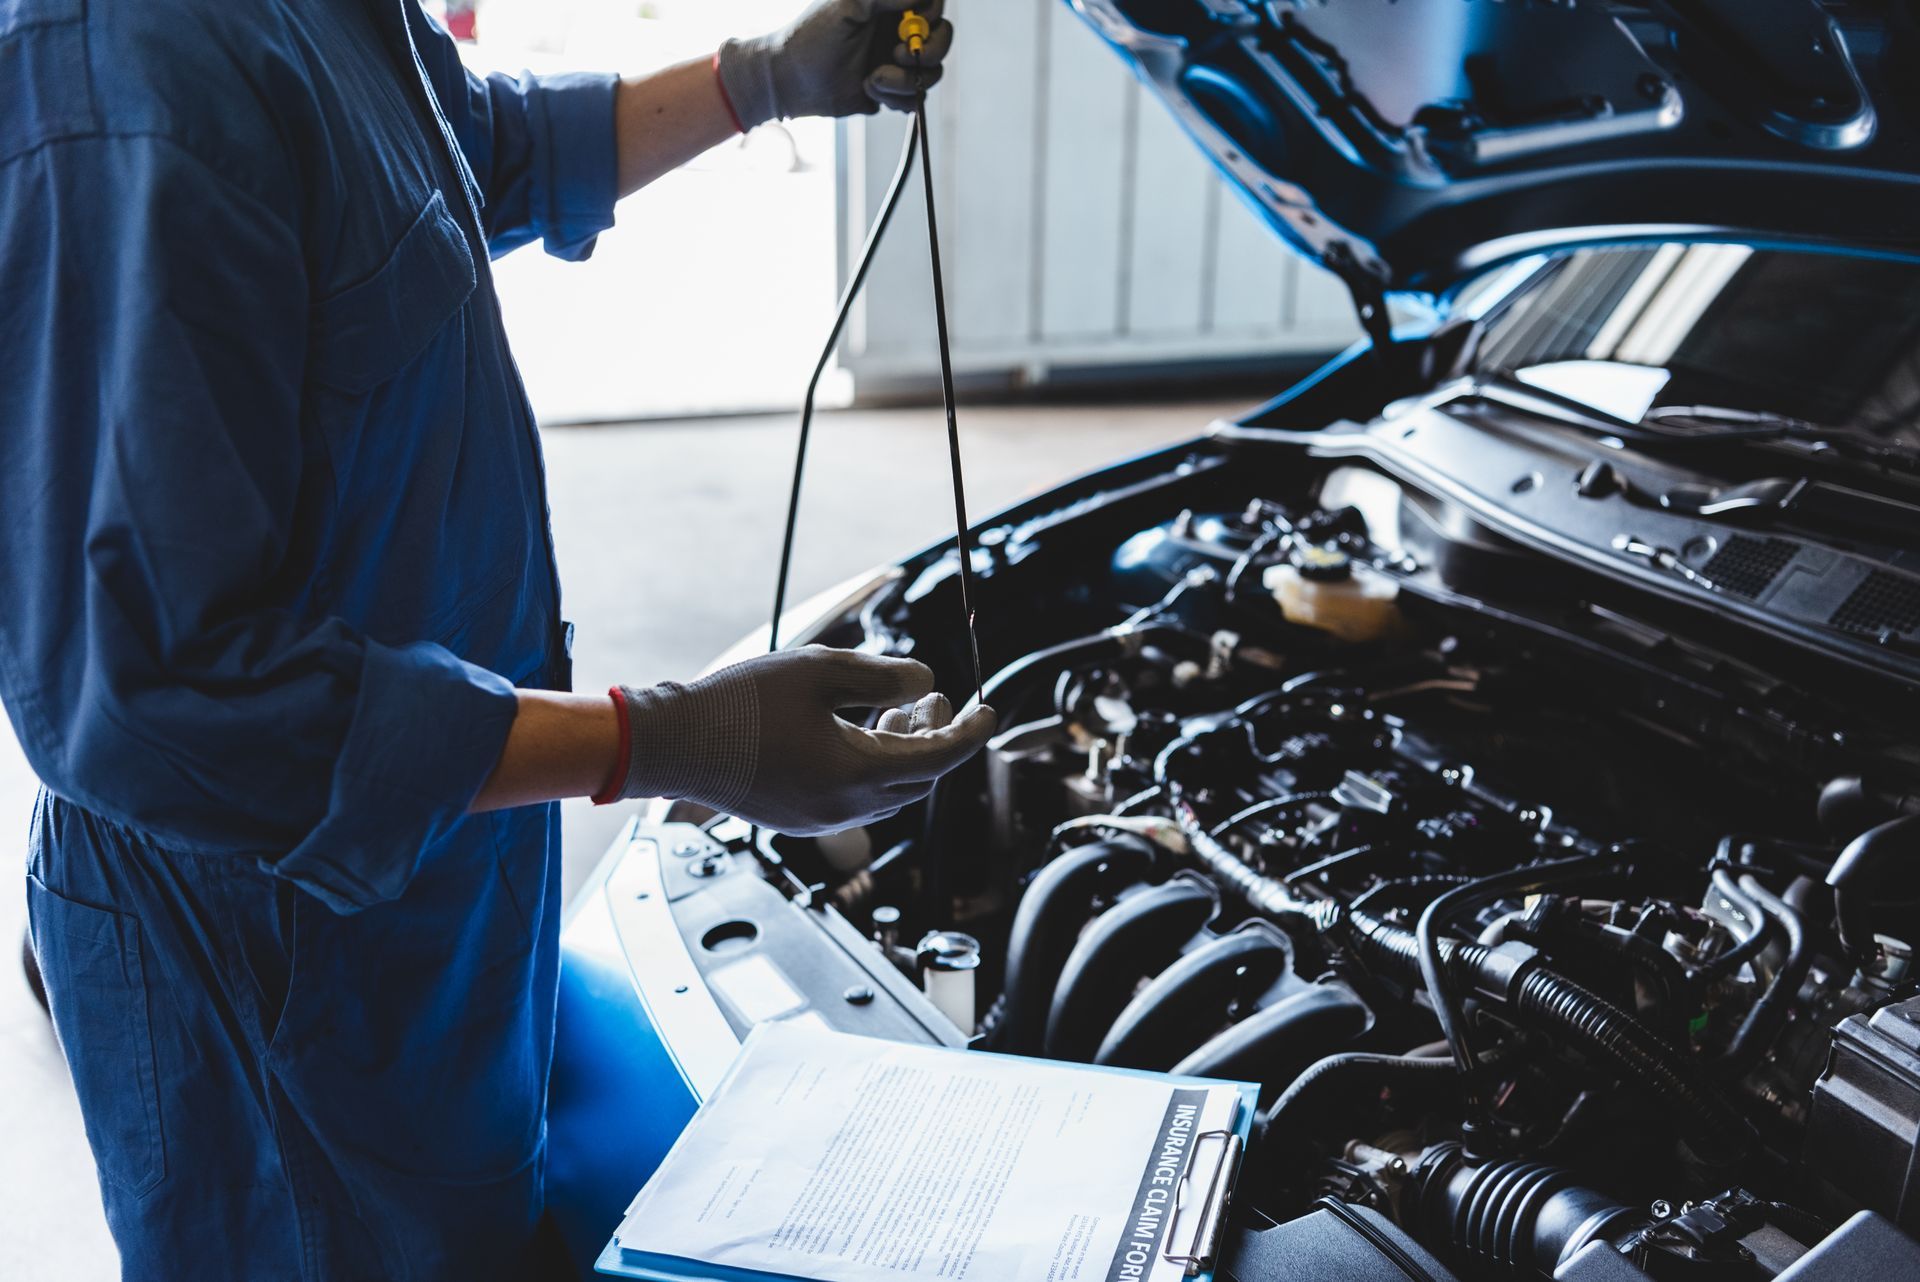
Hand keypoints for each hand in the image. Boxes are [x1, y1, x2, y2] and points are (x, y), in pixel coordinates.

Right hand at [612, 646, 994, 834]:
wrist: (674, 744)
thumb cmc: (741, 702)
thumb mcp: (821, 671)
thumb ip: (885, 678)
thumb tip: (927, 684)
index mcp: (857, 774)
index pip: (939, 759)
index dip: (971, 733)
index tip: (989, 709)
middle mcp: (844, 808)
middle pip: (918, 780)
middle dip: (937, 739)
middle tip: (938, 699)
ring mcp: (820, 820)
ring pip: (888, 793)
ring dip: (904, 754)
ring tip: (896, 712)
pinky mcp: (799, 819)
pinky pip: (856, 800)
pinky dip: (873, 768)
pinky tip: (857, 734)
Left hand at [716, 0, 952, 129]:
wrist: (790, 82)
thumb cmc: (810, 38)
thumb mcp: (846, 6)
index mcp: (889, 8)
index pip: (933, 6)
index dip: (931, 16)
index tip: (908, 25)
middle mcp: (897, 33)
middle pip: (941, 40)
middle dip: (926, 52)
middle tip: (897, 55)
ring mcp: (896, 64)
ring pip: (931, 74)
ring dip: (905, 81)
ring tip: (873, 79)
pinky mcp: (891, 92)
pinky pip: (915, 99)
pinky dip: (898, 99)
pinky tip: (871, 90)